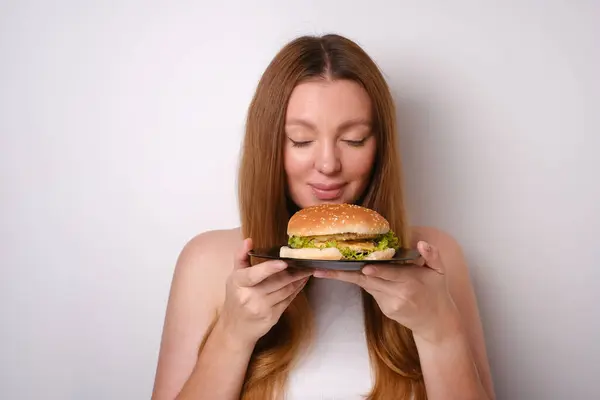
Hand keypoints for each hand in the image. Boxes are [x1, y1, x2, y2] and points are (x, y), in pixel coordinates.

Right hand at [217, 238, 311, 346]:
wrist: (236, 328)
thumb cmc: (236, 297)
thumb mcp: (234, 276)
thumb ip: (241, 256)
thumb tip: (249, 240)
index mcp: (239, 283)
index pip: (254, 275)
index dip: (269, 268)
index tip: (283, 262)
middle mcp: (250, 297)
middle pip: (276, 282)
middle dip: (293, 271)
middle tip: (306, 261)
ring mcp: (262, 308)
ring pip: (286, 290)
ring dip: (299, 279)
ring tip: (307, 269)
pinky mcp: (273, 317)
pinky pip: (288, 300)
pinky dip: (297, 289)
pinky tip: (302, 281)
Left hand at [313, 241, 458, 342]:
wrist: (436, 322)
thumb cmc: (436, 292)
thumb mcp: (439, 271)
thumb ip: (432, 255)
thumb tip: (422, 243)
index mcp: (411, 282)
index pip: (391, 274)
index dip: (377, 271)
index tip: (365, 268)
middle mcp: (397, 294)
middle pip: (368, 280)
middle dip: (345, 273)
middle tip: (322, 267)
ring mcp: (389, 304)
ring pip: (365, 285)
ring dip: (344, 276)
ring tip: (322, 270)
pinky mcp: (385, 309)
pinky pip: (371, 290)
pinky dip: (362, 281)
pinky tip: (346, 272)